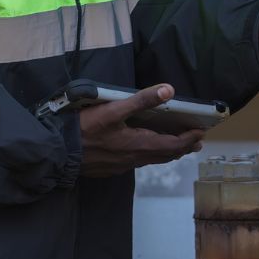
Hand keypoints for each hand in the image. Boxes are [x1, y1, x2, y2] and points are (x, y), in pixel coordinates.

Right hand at [77, 84, 206, 175]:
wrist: (57, 153)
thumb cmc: (84, 130)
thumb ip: (141, 100)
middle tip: (195, 142)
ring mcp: (121, 165)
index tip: (200, 132)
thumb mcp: (113, 109)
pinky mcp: (110, 168)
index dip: (189, 139)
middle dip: (182, 147)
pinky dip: (148, 155)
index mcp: (139, 145)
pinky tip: (142, 149)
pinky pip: (136, 162)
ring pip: (150, 160)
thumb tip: (168, 90)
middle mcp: (134, 159)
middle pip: (165, 155)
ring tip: (175, 146)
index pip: (173, 145)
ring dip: (166, 152)